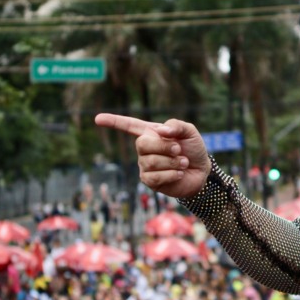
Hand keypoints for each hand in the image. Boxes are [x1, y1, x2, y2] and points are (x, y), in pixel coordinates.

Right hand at [94, 114, 210, 198]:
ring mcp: (145, 165)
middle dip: (164, 146)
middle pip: (142, 143)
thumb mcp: (190, 132)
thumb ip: (176, 125)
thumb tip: (160, 131)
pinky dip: (171, 174)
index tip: (97, 118)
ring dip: (172, 162)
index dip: (114, 121)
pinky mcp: (149, 181)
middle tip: (179, 149)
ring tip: (183, 162)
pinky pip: (153, 177)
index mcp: (151, 133)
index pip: (129, 125)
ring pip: (149, 162)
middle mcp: (145, 149)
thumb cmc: (193, 149)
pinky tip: (179, 173)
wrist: (202, 171)